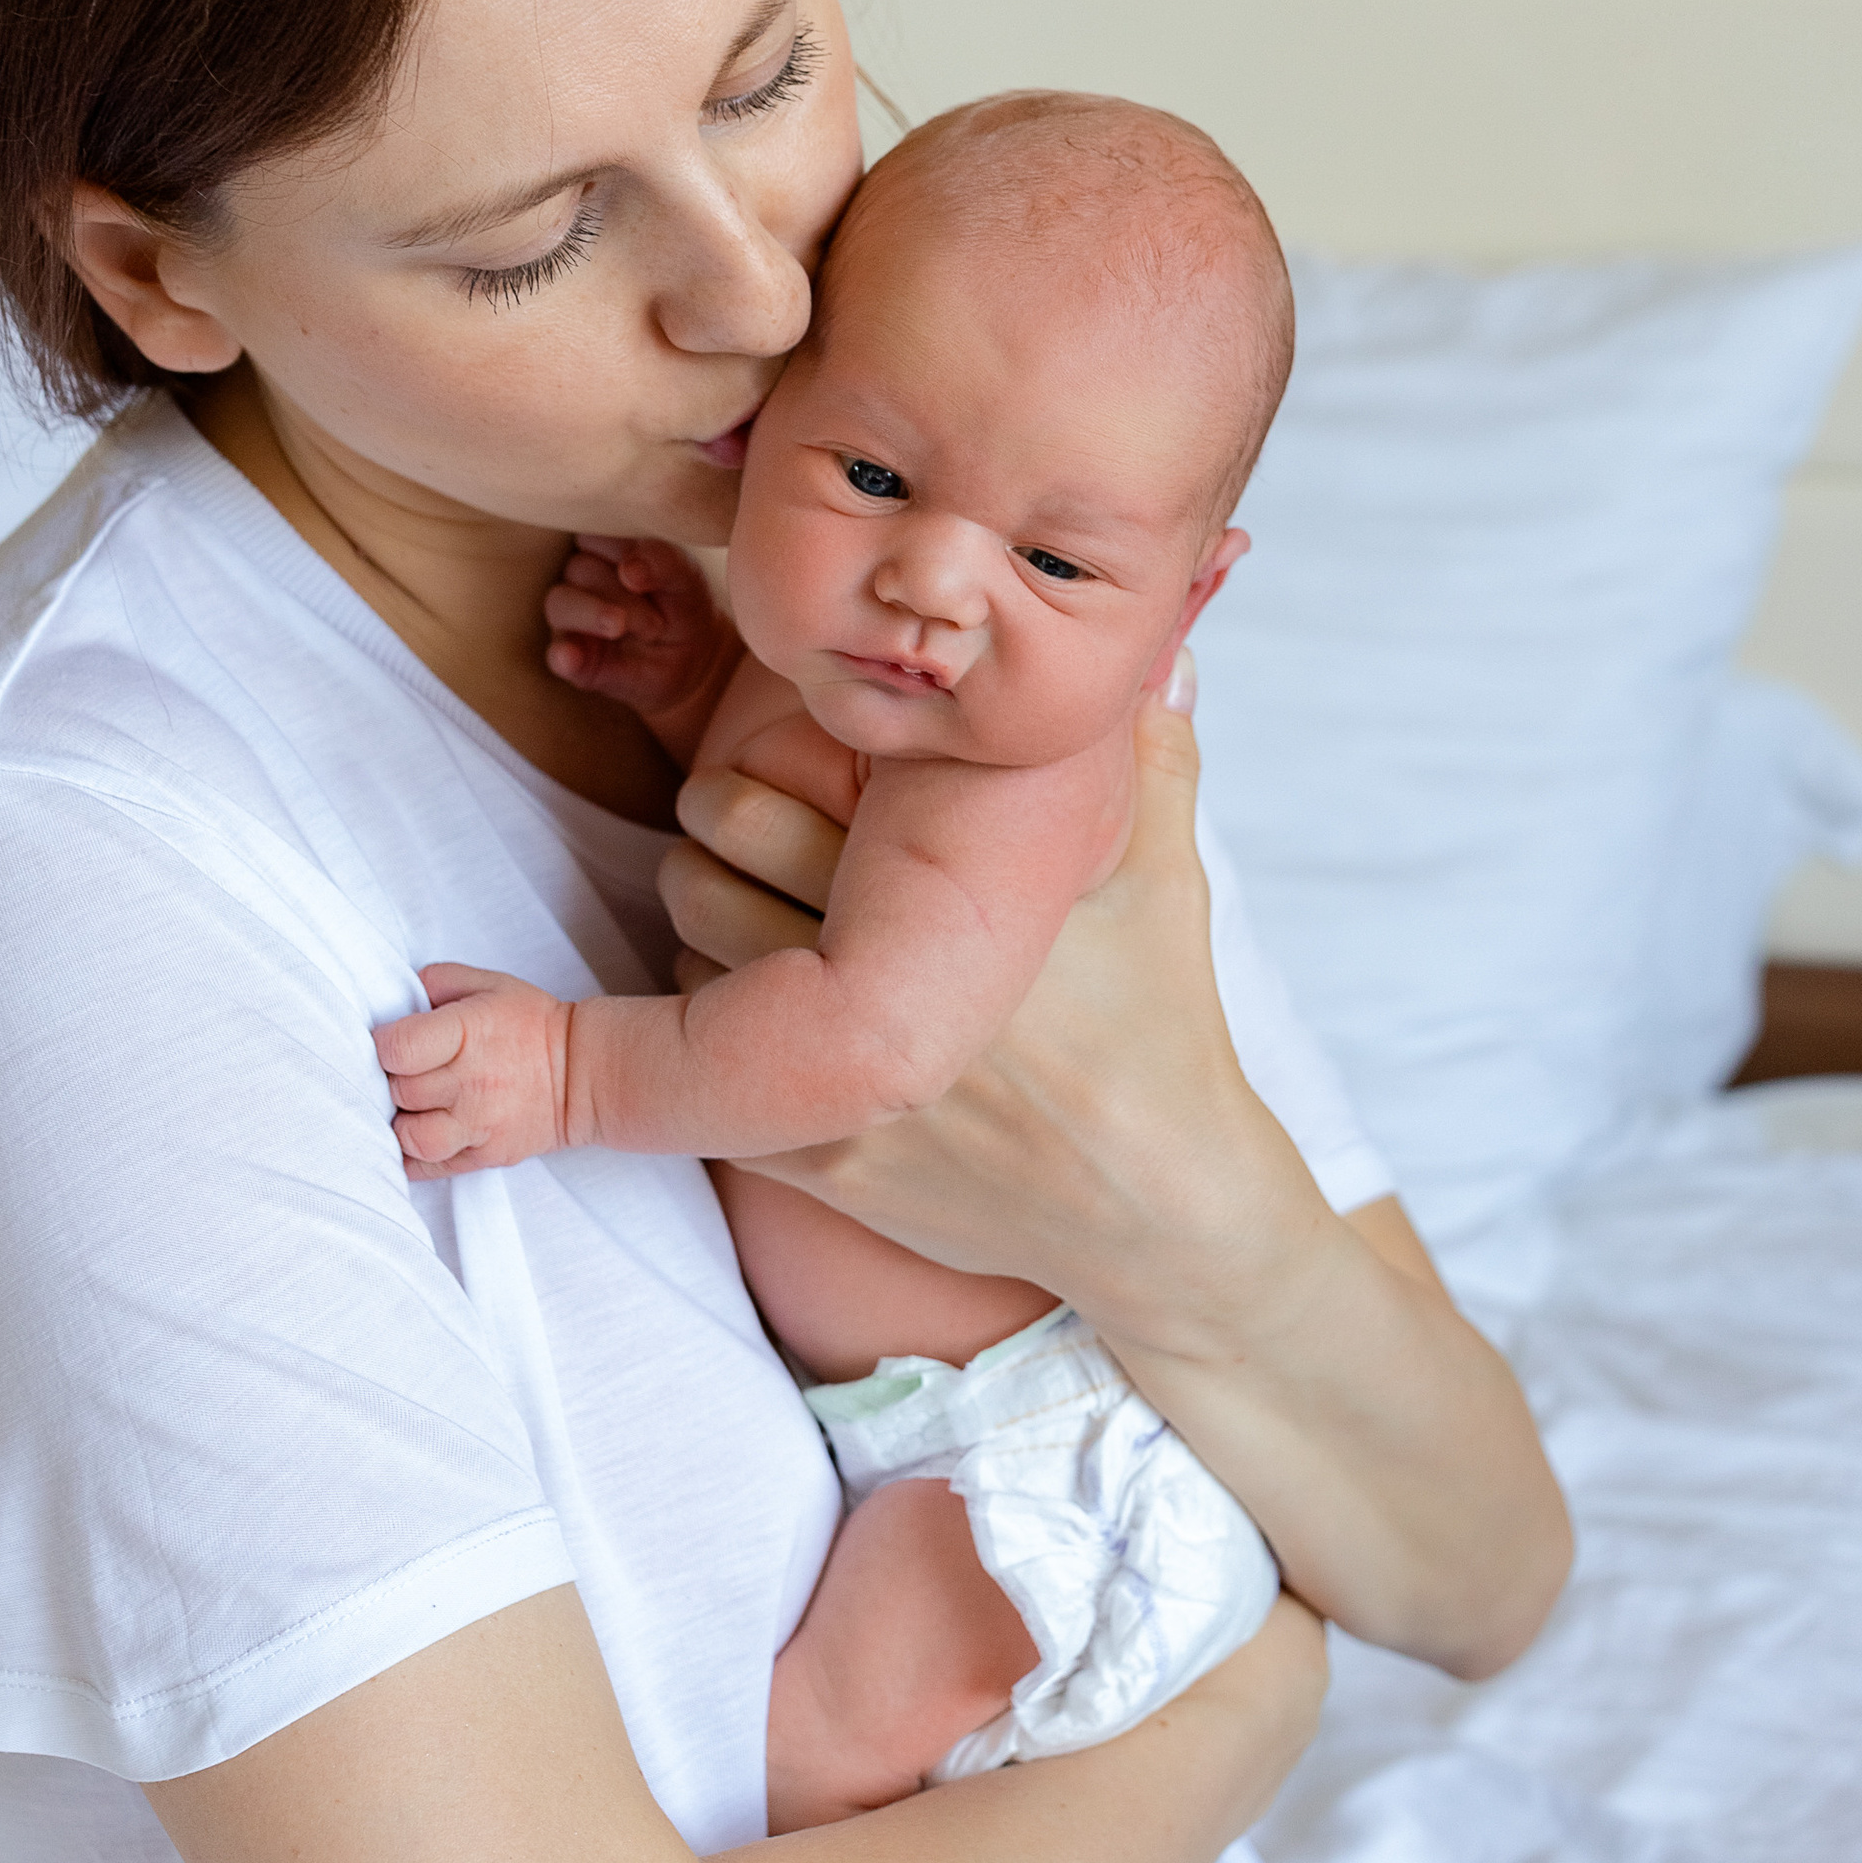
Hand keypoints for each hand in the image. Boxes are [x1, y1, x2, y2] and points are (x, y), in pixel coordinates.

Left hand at [374, 963, 575, 1177]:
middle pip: (399, 1092)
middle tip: (404, 1073)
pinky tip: (416, 1135)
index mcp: (468, 1032)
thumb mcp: (488, 983)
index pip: (398, 1049)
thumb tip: (396, 999)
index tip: (393, 1043)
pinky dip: (412, 1157)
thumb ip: (435, 982)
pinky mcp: (485, 1157)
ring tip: (412, 1108)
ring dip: (401, 1123)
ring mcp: (480, 1125)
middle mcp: (472, 1082)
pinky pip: (429, 1169)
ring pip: (409, 1138)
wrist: (582, 1074)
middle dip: (392, 1082)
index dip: (384, 1046)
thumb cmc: (529, 1025)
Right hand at [546, 537, 737, 761]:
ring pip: (560, 604)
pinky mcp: (571, 657)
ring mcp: (572, 618)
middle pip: (579, 570)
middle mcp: (580, 578)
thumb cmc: (683, 603)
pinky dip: (564, 654)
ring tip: (623, 629)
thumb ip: (662, 560)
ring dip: (595, 615)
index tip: (647, 576)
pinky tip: (574, 657)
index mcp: (604, 547)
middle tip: (657, 622)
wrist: (695, 656)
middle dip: (622, 595)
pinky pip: (556, 654)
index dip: (617, 552)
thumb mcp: (685, 576)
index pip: (590, 535)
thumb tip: (628, 570)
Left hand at [660, 688, 1310, 1347]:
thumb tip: (1164, 654)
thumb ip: (1154, 755)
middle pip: (702, 886)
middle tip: (729, 829)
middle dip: (704, 844)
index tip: (769, 771)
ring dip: (699, 936)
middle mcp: (886, 998)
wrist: (1157, 1208)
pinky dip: (714, 1035)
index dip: (745, 779)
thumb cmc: (1162, 1029)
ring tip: (743, 911)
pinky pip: (711, 1080)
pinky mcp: (828, 1166)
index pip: (765, 812)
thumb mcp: (1168, 881)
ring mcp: (849, 1089)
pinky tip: (756, 1008)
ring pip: (693, 978)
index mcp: (950, 910)